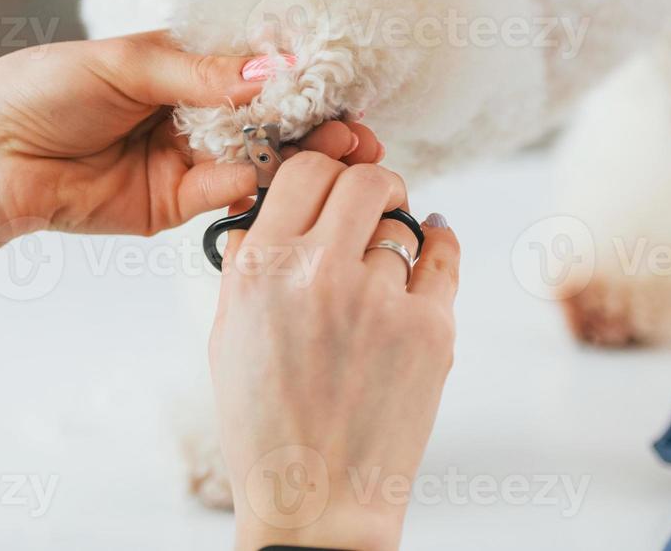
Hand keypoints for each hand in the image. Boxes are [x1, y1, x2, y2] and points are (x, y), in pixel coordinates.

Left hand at [0, 32, 384, 237]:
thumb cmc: (45, 88)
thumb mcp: (126, 65)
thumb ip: (200, 73)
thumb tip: (274, 69)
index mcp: (181, 66)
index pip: (253, 68)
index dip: (298, 74)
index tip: (344, 81)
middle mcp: (192, 114)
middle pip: (268, 120)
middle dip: (315, 125)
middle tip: (359, 133)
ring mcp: (185, 161)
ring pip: (256, 161)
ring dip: (297, 160)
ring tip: (340, 156)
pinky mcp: (171, 206)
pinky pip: (220, 197)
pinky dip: (246, 188)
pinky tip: (264, 178)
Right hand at [208, 156, 459, 550]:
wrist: (314, 500)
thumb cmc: (263, 423)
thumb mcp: (226, 334)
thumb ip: (245, 264)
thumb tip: (268, 210)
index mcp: (260, 269)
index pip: (303, 171)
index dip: (322, 170)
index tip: (331, 185)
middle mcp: (318, 273)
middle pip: (363, 179)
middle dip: (370, 183)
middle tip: (372, 202)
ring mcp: (379, 300)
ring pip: (403, 219)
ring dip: (397, 227)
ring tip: (388, 254)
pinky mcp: (431, 330)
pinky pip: (445, 255)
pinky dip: (439, 244)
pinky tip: (431, 246)